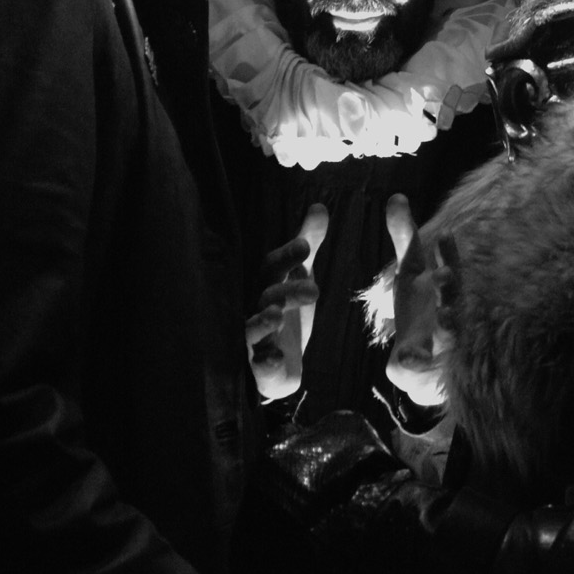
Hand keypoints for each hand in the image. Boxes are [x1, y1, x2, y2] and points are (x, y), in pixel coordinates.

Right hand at [247, 203, 327, 400]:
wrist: (279, 362)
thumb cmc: (286, 310)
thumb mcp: (300, 274)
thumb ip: (308, 243)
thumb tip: (320, 206)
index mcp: (268, 285)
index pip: (271, 266)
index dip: (286, 256)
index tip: (305, 246)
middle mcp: (256, 308)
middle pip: (266, 295)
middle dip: (286, 291)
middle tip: (314, 290)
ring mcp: (256, 339)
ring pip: (253, 329)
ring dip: (263, 322)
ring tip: (276, 316)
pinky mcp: (261, 367)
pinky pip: (259, 366)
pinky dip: (265, 362)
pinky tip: (274, 358)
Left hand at [384, 194, 453, 407]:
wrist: (427, 359)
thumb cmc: (420, 304)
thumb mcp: (411, 269)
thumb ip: (405, 236)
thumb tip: (396, 196)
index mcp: (442, 288)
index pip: (448, 267)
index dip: (448, 254)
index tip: (446, 237)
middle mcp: (448, 312)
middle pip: (452, 299)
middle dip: (449, 288)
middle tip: (444, 276)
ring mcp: (439, 341)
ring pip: (447, 332)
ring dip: (446, 324)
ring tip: (443, 317)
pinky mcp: (420, 365)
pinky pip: (417, 364)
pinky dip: (414, 361)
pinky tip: (408, 359)